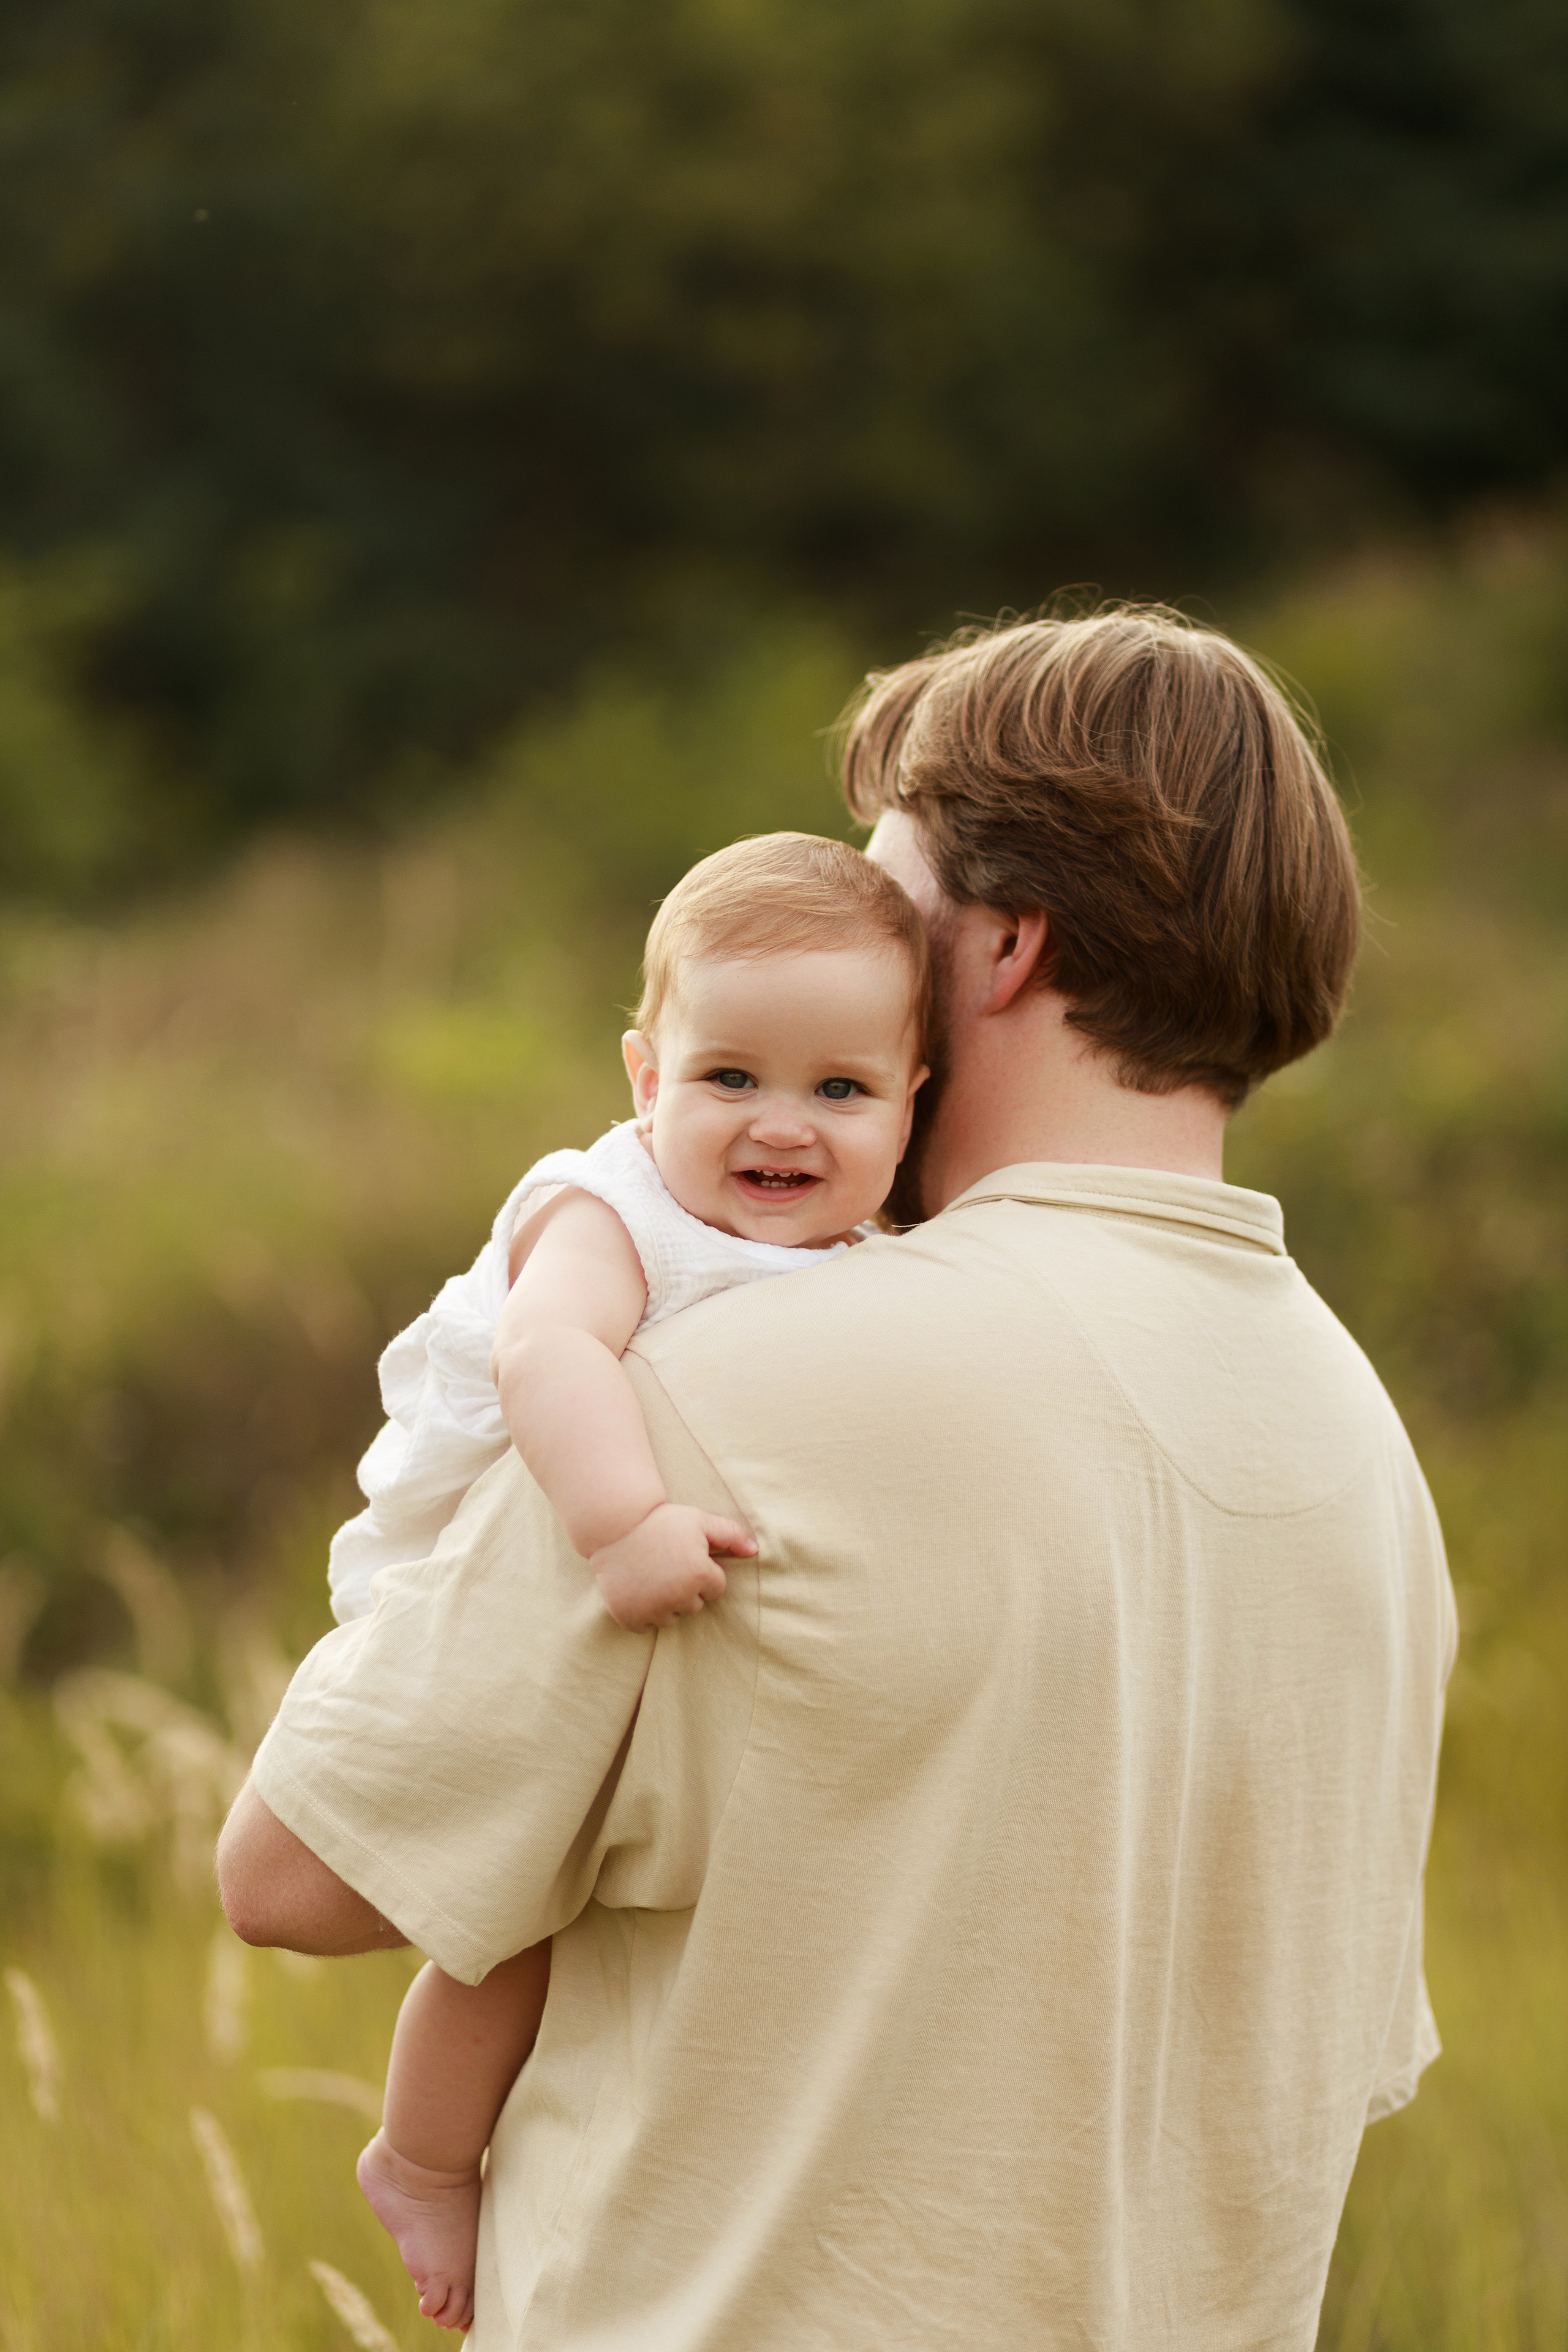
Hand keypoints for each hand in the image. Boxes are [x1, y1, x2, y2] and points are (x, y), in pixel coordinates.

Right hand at [590, 1504, 756, 1631]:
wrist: (614, 1526)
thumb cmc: (661, 1522)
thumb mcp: (700, 1520)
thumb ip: (731, 1535)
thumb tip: (756, 1551)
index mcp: (700, 1574)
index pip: (716, 1588)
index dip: (703, 1571)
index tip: (685, 1556)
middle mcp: (679, 1596)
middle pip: (695, 1605)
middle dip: (686, 1589)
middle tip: (666, 1565)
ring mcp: (653, 1609)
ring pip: (672, 1618)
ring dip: (666, 1603)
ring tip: (651, 1577)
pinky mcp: (631, 1617)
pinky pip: (647, 1626)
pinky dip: (643, 1613)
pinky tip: (638, 1590)